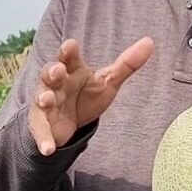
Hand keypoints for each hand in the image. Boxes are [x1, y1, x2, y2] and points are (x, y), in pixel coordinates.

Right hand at [28, 37, 152, 154]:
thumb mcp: (107, 81)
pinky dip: (44, 140)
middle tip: (58, 70)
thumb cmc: (85, 94)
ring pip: (42, 98)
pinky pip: (42, 132)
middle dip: (53, 71)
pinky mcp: (42, 125)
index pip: (69, 57)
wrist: (68, 123)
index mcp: (72, 69)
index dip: (68, 51)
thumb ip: (127, 63)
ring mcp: (46, 103)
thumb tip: (149, 41)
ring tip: (47, 100)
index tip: (70, 45)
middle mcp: (56, 83)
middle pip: (50, 73)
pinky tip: (48, 149)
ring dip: (44, 98)